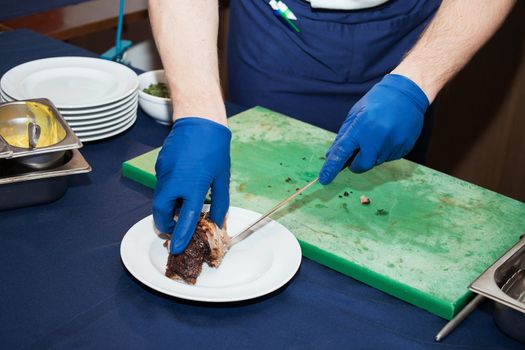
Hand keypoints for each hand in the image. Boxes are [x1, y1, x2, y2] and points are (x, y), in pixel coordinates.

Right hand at [152, 117, 230, 253]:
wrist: (200, 121)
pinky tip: (182, 183)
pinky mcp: (160, 165)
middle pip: (161, 212)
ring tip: (182, 205)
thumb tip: (217, 220)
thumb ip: (219, 202)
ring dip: (168, 207)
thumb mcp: (222, 178)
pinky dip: (169, 191)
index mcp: (192, 187)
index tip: (176, 248)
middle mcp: (174, 181)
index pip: (184, 219)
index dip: (180, 236)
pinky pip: (162, 184)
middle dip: (165, 224)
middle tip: (175, 228)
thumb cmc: (215, 149)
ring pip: (160, 198)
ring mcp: (164, 172)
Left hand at [319, 74, 428, 184]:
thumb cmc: (377, 101)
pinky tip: (389, 135)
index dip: (331, 168)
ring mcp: (392, 144)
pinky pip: (389, 157)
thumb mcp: (355, 114)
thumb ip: (344, 136)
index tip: (324, 179)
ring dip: (372, 154)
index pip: (341, 153)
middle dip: (356, 164)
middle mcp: (377, 138)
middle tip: (357, 154)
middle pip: (362, 165)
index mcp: (361, 128)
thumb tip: (332, 155)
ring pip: (376, 161)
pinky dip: (385, 151)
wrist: (407, 92)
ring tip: (378, 134)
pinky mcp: (404, 147)